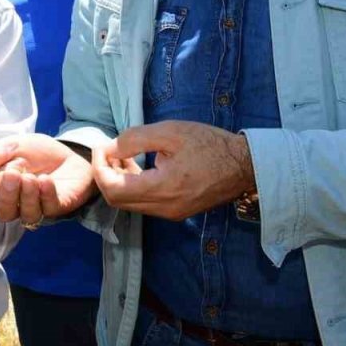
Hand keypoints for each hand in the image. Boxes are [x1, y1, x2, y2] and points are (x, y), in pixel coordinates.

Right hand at [0, 134, 98, 224]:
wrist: (69, 153)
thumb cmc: (37, 153)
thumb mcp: (11, 146)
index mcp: (0, 189)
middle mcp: (16, 204)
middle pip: (3, 212)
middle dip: (5, 195)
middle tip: (12, 174)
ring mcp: (38, 208)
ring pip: (26, 215)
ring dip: (26, 196)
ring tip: (30, 177)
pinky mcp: (58, 207)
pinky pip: (49, 208)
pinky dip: (46, 194)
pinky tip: (45, 180)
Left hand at [95, 121, 254, 220]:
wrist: (245, 166)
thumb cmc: (211, 144)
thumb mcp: (171, 132)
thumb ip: (136, 139)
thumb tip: (110, 148)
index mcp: (164, 188)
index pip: (114, 189)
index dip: (100, 168)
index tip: (103, 147)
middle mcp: (165, 208)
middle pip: (117, 201)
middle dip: (105, 175)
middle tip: (109, 151)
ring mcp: (171, 214)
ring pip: (129, 204)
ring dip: (118, 181)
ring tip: (123, 156)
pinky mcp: (176, 212)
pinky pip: (144, 204)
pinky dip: (133, 187)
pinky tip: (138, 167)